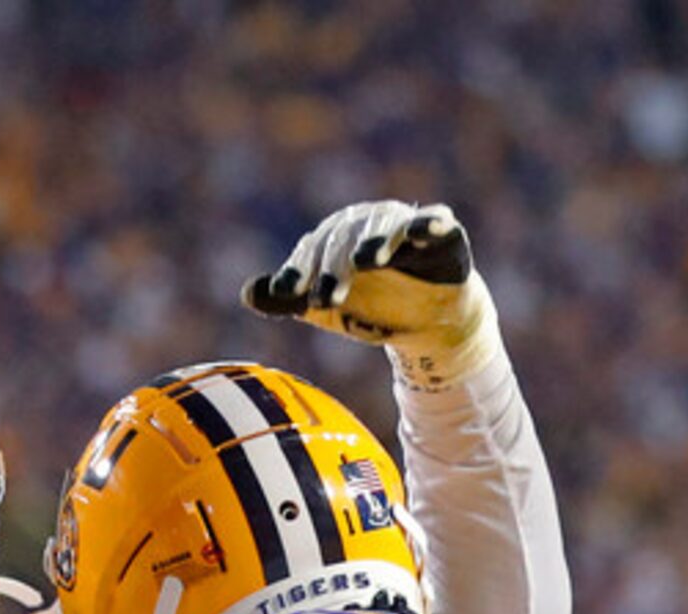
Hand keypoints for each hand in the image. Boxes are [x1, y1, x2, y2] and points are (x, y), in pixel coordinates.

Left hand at [240, 200, 502, 390]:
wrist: (425, 319)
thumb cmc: (370, 305)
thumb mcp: (326, 307)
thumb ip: (290, 299)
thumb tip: (247, 293)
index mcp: (333, 239)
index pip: (310, 253)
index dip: (298, 271)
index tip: (287, 293)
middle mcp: (364, 224)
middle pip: (344, 242)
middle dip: (334, 269)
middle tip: (325, 299)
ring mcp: (402, 224)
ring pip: (385, 227)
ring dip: (376, 241)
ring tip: (368, 260)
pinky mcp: (440, 230)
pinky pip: (435, 221)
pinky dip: (431, 222)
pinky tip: (428, 228)